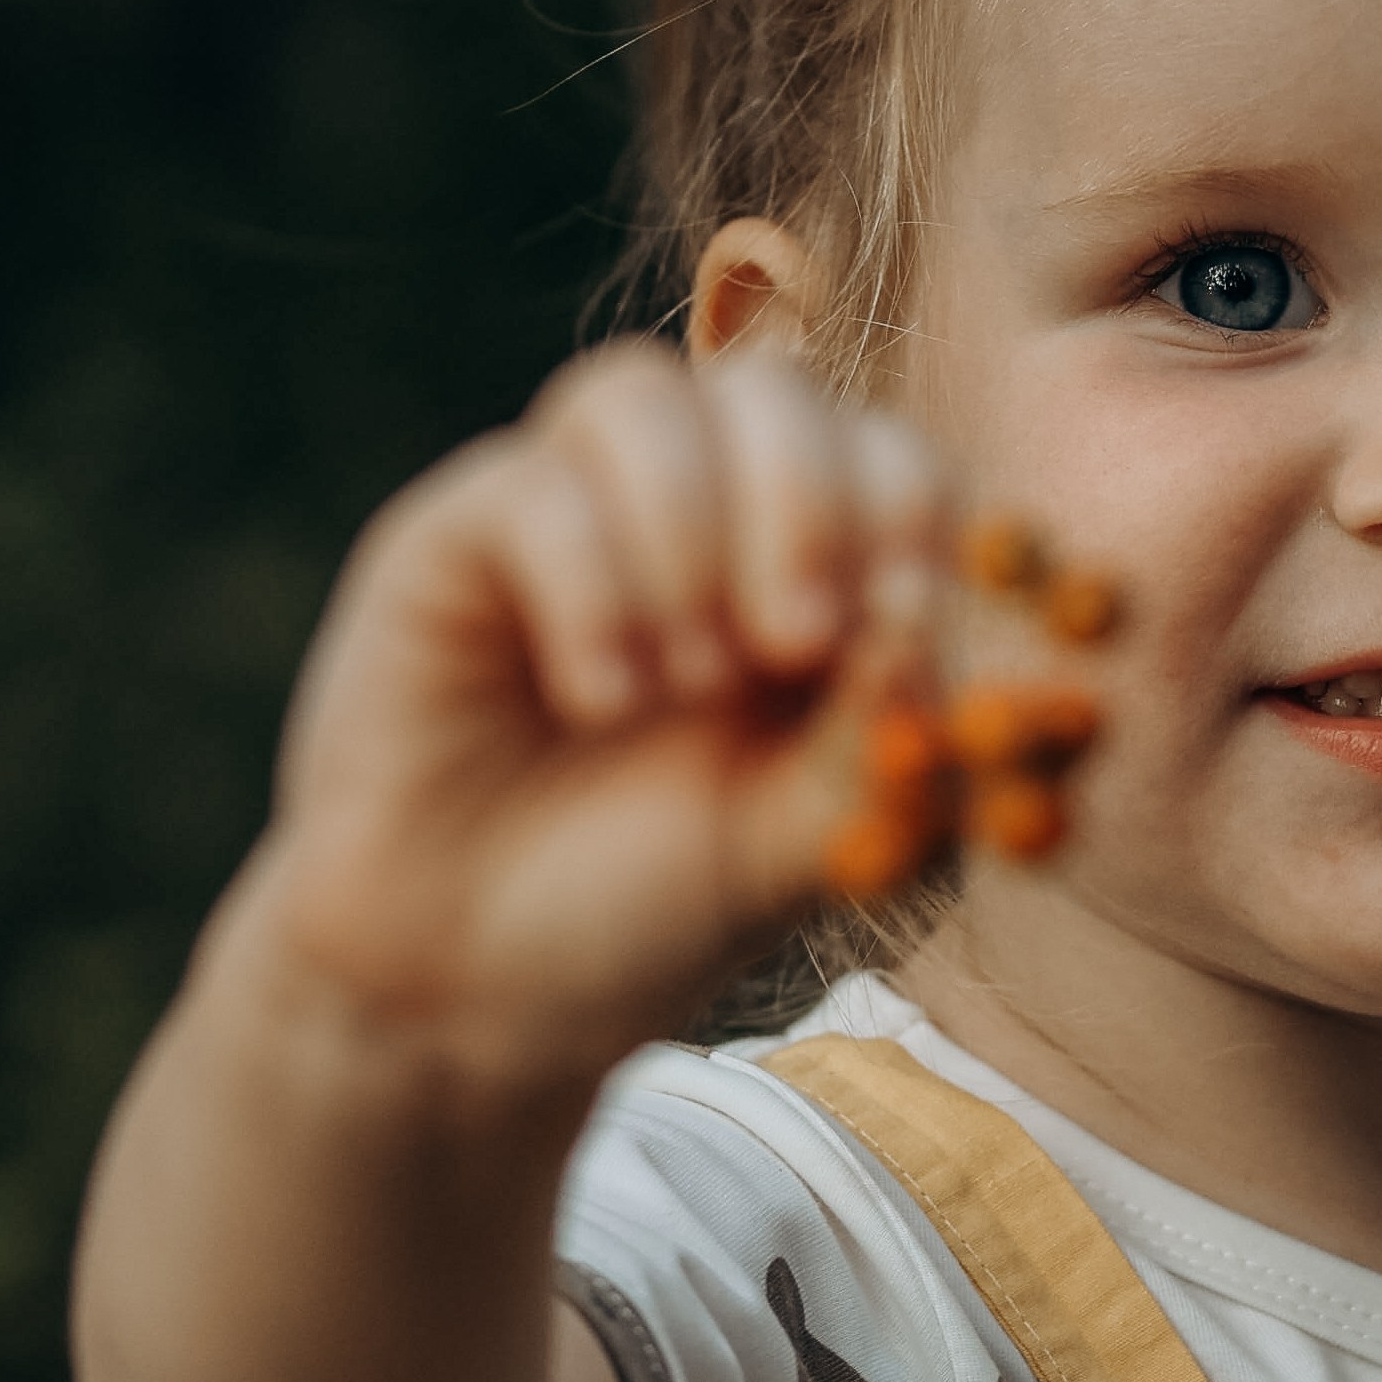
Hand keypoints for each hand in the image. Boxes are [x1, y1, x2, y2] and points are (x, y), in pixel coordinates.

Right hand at [256, 341, 943, 1086]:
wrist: (475, 992)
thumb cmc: (652, 904)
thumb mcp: (803, 843)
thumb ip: (883, 745)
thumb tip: (930, 635)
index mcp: (804, 568)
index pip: (884, 454)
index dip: (911, 510)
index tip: (909, 622)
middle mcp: (688, 513)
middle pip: (771, 389)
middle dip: (807, 506)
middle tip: (799, 643)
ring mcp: (566, 512)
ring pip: (643, 398)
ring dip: (689, 536)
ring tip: (688, 681)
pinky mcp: (452, 542)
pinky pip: (531, 488)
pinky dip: (589, 587)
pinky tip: (601, 699)